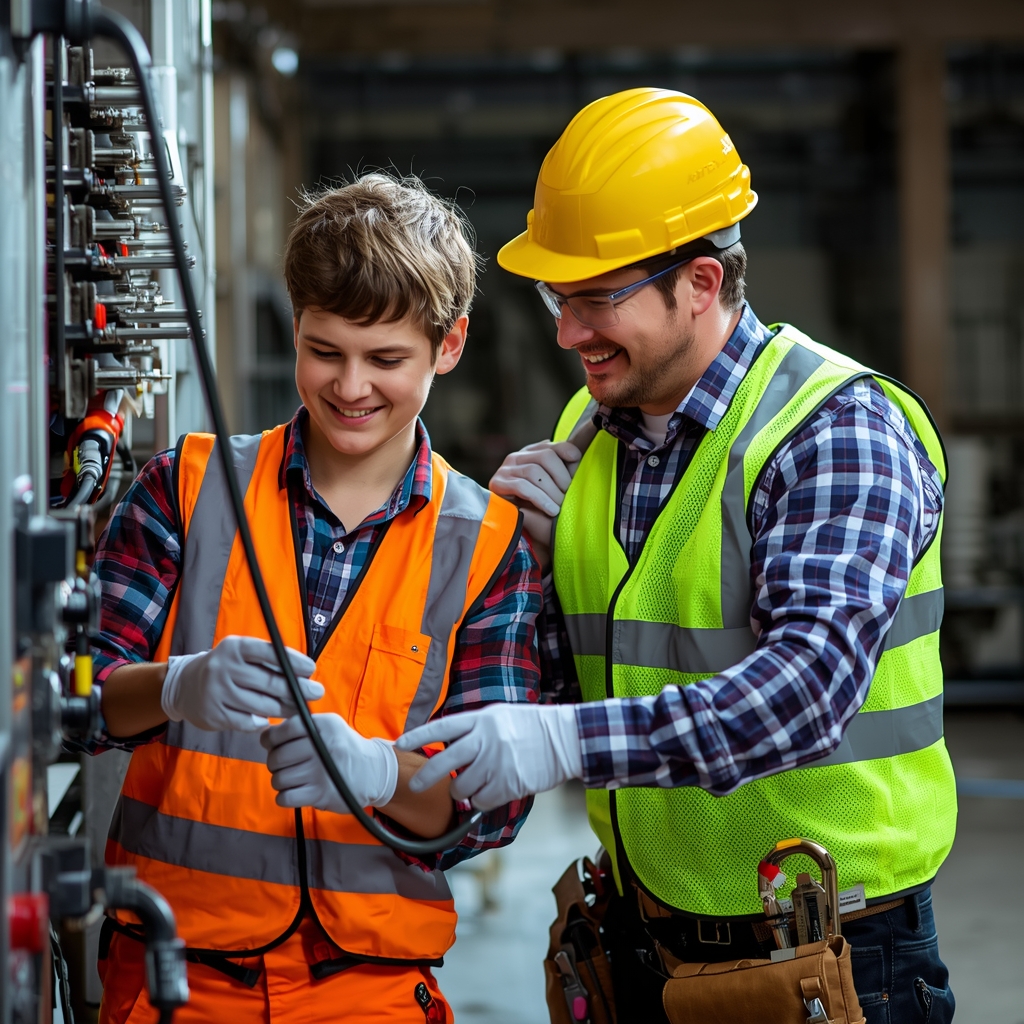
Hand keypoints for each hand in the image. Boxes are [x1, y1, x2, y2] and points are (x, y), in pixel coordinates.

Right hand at [161, 636, 322, 731]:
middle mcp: (224, 668)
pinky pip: (247, 722)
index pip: (269, 652)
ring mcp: (217, 692)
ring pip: (261, 705)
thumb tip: (304, 674)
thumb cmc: (226, 667)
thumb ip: (268, 661)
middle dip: (297, 689)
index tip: (311, 669)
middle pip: (269, 682)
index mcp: (235, 647)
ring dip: (284, 708)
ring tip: (298, 708)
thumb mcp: (241, 654)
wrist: (184, 685)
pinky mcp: (213, 714)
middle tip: (316, 692)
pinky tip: (269, 720)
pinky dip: (262, 722)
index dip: (293, 661)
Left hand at [260, 713, 398, 811]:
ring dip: (281, 780)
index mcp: (324, 726)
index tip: (271, 744)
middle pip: (277, 757)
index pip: (284, 730)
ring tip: (292, 777)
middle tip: (284, 764)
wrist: (372, 772)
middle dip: (275, 762)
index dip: (270, 739)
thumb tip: (267, 734)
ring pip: (279, 778)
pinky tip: (294, 791)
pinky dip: (284, 796)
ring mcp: (321, 772)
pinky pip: (285, 797)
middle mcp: (322, 747)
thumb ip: (302, 726)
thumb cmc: (344, 747)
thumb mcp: (330, 726)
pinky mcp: (320, 794)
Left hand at [396, 703, 582, 810]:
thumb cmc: (531, 727)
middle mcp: (485, 741)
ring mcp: (495, 764)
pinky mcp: (507, 785)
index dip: (418, 736)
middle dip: (425, 777)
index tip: (399, 744)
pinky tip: (494, 790)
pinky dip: (483, 800)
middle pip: (444, 762)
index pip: (442, 728)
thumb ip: (474, 729)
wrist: (564, 739)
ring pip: (462, 787)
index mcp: (481, 720)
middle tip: (415, 785)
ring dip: (464, 791)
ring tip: (478, 783)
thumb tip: (448, 745)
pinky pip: (481, 801)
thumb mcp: (500, 717)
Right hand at [489, 441, 581, 564]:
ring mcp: (505, 469)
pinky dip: (540, 499)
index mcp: (532, 454)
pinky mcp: (497, 484)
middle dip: (561, 476)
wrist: (524, 533)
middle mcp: (517, 457)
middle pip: (545, 456)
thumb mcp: (558, 487)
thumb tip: (578, 454)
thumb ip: (567, 470)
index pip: (551, 446)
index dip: (566, 450)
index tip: (577, 459)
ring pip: (534, 471)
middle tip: (569, 494)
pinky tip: (551, 510)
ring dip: (552, 491)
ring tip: (560, 507)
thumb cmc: (543, 509)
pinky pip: (522, 487)